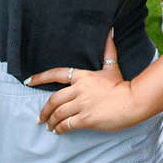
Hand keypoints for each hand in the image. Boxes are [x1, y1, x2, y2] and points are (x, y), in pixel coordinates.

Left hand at [27, 32, 141, 133]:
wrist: (133, 101)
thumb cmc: (123, 85)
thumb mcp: (113, 68)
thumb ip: (108, 51)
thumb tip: (110, 31)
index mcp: (83, 76)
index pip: (57, 74)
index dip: (40, 78)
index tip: (28, 81)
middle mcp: (79, 89)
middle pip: (54, 99)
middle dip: (44, 110)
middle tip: (40, 118)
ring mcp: (82, 104)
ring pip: (58, 113)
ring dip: (51, 121)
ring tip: (49, 126)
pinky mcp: (86, 119)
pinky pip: (66, 124)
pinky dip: (59, 129)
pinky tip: (58, 131)